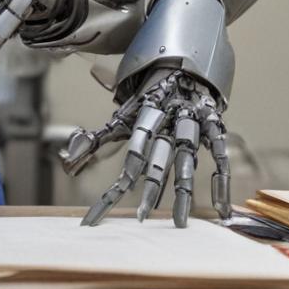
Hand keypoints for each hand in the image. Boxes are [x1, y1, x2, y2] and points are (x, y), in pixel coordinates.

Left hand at [59, 68, 231, 227]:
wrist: (182, 65)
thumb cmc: (148, 98)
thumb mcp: (122, 116)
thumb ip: (97, 139)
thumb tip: (66, 162)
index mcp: (146, 117)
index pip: (135, 148)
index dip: (128, 170)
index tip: (121, 191)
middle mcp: (169, 121)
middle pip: (160, 158)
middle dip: (152, 187)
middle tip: (142, 217)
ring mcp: (194, 124)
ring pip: (188, 159)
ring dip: (184, 191)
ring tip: (180, 222)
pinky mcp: (214, 125)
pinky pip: (220, 155)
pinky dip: (221, 182)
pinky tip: (220, 208)